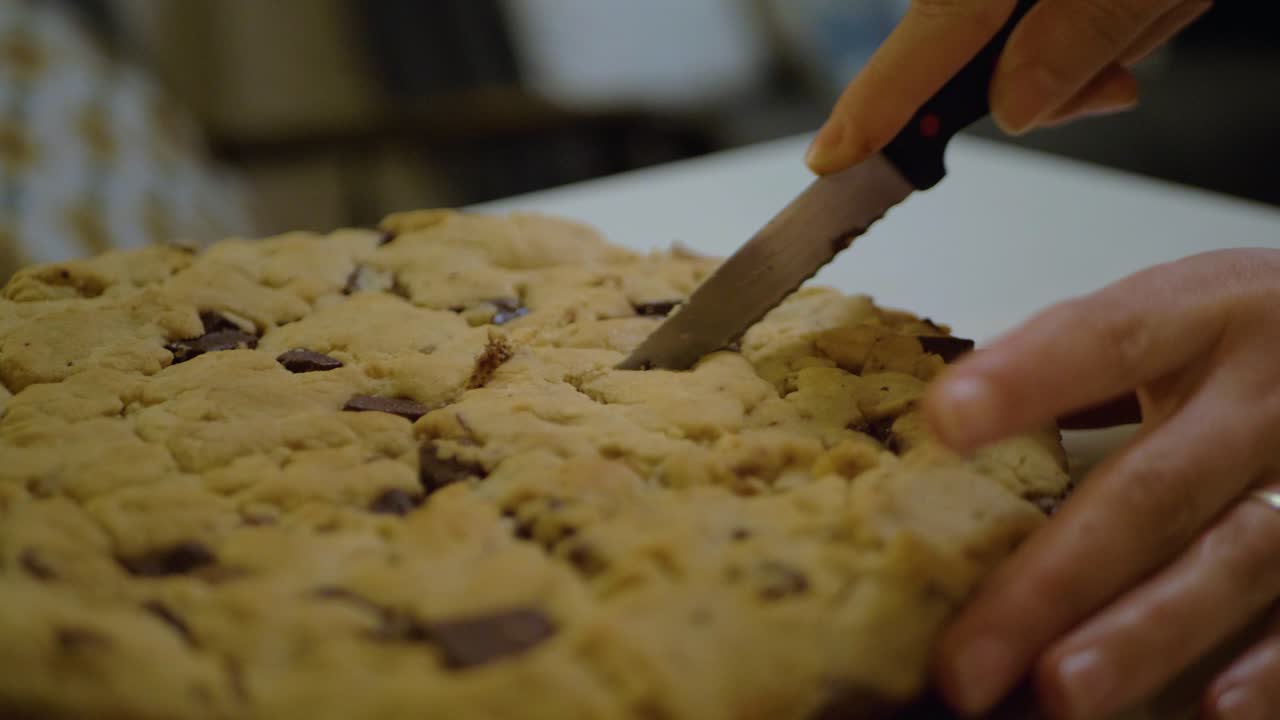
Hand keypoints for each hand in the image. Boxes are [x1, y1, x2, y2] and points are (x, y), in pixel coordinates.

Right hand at [805, 0, 1211, 174]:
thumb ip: (1083, 28)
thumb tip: (1013, 105)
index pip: (932, 31)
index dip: (878, 101)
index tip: (833, 160)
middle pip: (979, 42)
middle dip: (1047, 70)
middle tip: (1109, 80)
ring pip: (1034, 35)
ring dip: (1099, 36)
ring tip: (1155, 2)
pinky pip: (1061, 14)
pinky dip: (1111, 19)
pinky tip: (1146, 2)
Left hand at [921, 249, 1279, 717]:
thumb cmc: (1246, 333)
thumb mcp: (1179, 313)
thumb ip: (1077, 359)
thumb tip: (939, 425)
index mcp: (1204, 314)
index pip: (1106, 338)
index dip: (1025, 379)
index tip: (942, 421)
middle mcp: (1266, 393)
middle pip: (1155, 487)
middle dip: (1055, 579)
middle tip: (967, 660)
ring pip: (1236, 559)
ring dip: (1146, 634)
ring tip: (1062, 691)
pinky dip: (1267, 669)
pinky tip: (1210, 712)